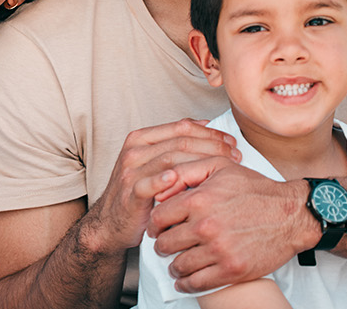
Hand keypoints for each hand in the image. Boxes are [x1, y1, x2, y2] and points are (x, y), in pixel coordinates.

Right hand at [85, 119, 238, 254]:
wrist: (111, 222)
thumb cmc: (138, 191)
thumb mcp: (152, 162)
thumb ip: (174, 144)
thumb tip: (205, 125)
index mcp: (140, 139)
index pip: (180, 127)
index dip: (209, 132)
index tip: (230, 141)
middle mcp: (134, 151)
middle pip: (180, 142)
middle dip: (212, 147)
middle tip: (235, 155)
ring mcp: (130, 172)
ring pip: (170, 160)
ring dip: (200, 163)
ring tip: (222, 169)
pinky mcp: (130, 194)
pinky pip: (149, 184)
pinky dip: (165, 180)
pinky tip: (181, 179)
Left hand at [147, 162, 314, 292]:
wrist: (292, 214)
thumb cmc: (256, 190)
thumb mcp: (220, 167)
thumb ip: (186, 169)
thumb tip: (161, 186)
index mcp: (198, 200)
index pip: (158, 218)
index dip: (155, 224)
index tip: (157, 228)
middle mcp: (205, 226)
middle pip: (165, 244)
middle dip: (163, 245)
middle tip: (167, 246)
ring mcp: (219, 250)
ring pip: (178, 265)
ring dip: (174, 266)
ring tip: (176, 263)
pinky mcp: (231, 270)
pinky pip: (197, 283)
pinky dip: (186, 284)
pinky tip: (185, 280)